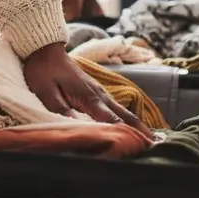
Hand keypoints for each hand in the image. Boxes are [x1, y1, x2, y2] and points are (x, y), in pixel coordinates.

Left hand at [24, 43, 150, 135]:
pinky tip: (131, 127)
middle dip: (140, 131)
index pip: (112, 120)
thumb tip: (78, 128)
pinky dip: (127, 119)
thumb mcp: (46, 93)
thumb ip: (62, 110)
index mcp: (89, 97)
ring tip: (149, 141)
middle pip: (125, 116)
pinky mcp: (96, 92)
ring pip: (123, 111)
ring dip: (136, 126)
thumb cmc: (43, 71)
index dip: (126, 135)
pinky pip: (116, 108)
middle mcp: (99, 95)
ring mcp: (99, 92)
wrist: (45, 50)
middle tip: (155, 146)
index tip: (140, 147)